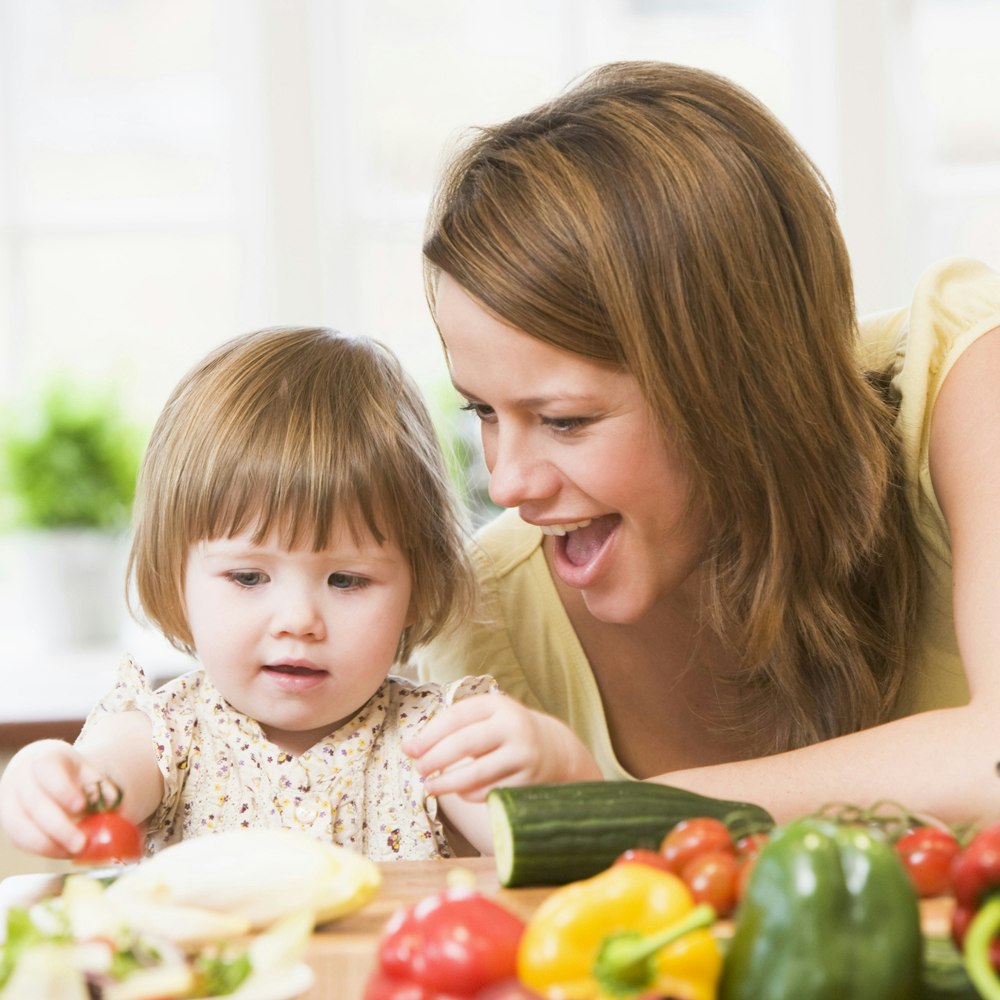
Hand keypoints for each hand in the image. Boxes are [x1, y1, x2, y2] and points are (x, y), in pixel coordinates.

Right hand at [0, 739, 112, 857]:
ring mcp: (9, 798)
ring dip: (46, 843)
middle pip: (33, 801)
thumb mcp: (90, 773)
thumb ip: (102, 787)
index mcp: (45, 757)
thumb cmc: (73, 776)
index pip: (47, 769)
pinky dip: (39, 848)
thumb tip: (112, 803)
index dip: (62, 789)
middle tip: (80, 843)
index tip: (81, 806)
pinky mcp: (6, 821)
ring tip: (72, 851)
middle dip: (57, 826)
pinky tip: (61, 852)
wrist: (47, 775)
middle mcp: (21, 776)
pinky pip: (17, 838)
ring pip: (19, 824)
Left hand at [403, 694, 601, 800]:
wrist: (554, 749)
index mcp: (497, 704)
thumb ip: (449, 728)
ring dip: (447, 783)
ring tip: (429, 787)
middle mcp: (513, 726)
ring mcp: (523, 753)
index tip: (409, 750)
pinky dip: (469, 794)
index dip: (429, 735)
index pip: (456, 717)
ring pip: (476, 772)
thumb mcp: (485, 719)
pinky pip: (490, 791)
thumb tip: (409, 748)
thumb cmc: (503, 732)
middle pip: (464, 743)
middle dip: (434, 759)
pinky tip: (460, 792)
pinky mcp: (528, 780)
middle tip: (418, 770)